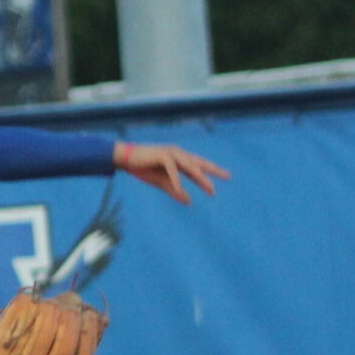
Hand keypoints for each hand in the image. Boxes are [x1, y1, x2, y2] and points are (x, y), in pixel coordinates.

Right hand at [114, 142, 228, 204]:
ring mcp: (171, 153)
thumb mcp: (162, 183)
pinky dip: (177, 180)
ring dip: (200, 178)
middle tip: (228, 176)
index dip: (212, 171)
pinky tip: (180, 191)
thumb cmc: (144, 168)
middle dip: (214, 170)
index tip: (226, 177)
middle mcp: (178, 154)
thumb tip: (189, 201)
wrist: (126, 159)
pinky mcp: (162, 154)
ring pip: (190, 166)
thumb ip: (176, 191)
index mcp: (180, 159)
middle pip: (200, 163)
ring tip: (210, 189)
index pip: (199, 166)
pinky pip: (173, 169)